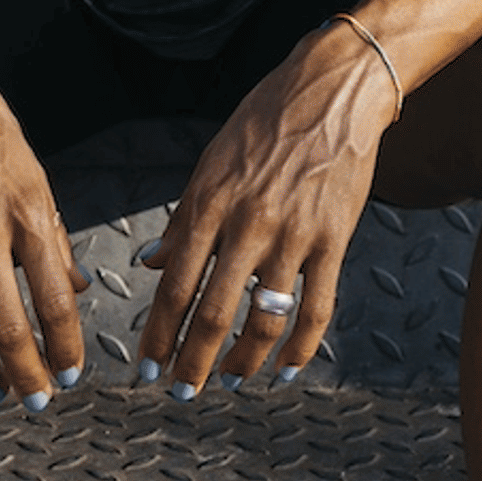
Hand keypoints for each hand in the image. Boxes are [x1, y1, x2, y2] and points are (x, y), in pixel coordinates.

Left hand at [137, 17, 399, 392]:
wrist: (333, 90)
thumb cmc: (266, 121)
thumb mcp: (211, 162)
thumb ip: (184, 219)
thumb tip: (152, 264)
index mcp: (210, 203)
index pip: (175, 284)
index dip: (159, 333)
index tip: (147, 365)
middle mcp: (248, 223)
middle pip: (213, 312)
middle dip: (191, 361)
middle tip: (180, 390)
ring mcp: (294, 235)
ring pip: (264, 320)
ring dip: (242, 362)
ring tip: (229, 381)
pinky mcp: (333, 240)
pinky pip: (317, 309)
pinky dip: (300, 348)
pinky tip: (285, 369)